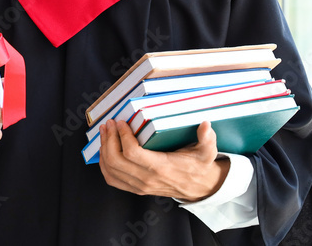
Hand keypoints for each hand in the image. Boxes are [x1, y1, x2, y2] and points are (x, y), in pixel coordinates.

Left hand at [98, 120, 228, 201]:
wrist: (199, 187)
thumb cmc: (199, 166)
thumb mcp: (207, 151)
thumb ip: (207, 138)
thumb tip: (206, 124)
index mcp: (160, 167)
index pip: (132, 153)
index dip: (122, 136)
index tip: (121, 122)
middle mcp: (146, 179)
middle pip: (116, 160)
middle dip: (108, 139)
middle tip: (109, 123)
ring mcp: (139, 186)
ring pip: (111, 169)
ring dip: (104, 149)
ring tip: (105, 132)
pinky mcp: (135, 188)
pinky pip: (112, 179)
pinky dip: (104, 164)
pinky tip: (105, 149)